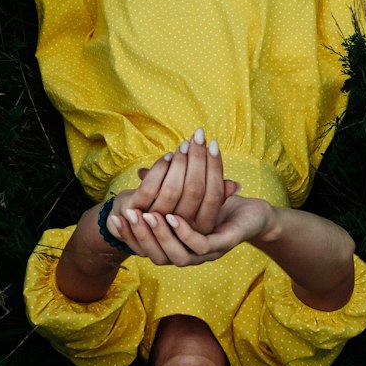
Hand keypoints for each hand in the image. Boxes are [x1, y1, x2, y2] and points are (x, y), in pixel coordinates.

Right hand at [107, 190, 274, 267]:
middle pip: (156, 254)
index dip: (128, 234)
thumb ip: (165, 187)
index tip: (113, 218)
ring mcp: (206, 254)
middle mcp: (190, 255)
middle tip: (128, 215)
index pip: (146, 246)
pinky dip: (184, 233)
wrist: (256, 215)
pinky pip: (199, 245)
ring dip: (160, 235)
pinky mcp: (222, 246)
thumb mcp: (186, 194)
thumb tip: (139, 172)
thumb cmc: (219, 205)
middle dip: (140, 235)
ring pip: (176, 254)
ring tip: (148, 215)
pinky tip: (173, 217)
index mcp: (178, 245)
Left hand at [114, 133, 236, 234]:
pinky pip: (150, 190)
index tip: (214, 144)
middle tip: (199, 135)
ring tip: (183, 144)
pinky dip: (158, 170)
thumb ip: (215, 197)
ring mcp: (159, 226)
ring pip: (172, 190)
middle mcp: (180, 230)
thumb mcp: (197, 207)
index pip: (214, 196)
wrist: (130, 227)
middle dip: (198, 159)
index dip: (215, 169)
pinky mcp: (139, 219)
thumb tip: (235, 185)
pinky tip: (166, 157)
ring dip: (179, 163)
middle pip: (194, 191)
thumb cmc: (168, 212)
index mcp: (200, 228)